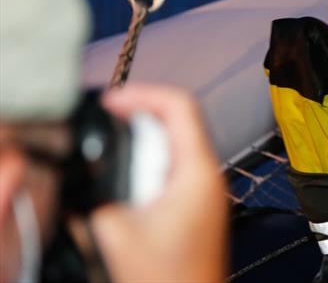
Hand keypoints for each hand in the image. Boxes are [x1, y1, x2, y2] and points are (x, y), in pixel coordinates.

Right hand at [88, 84, 227, 281]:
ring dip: (145, 137)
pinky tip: (129, 174)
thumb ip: (95, 194)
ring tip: (113, 142)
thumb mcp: (115, 233)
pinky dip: (152, 159)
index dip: (143, 94)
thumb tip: (86, 168)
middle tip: (107, 118)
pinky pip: (179, 164)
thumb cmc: (167, 280)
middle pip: (180, 119)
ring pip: (180, 140)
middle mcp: (210, 174)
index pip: (180, 105)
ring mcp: (209, 188)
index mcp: (197, 171)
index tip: (112, 102)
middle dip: (140, 113)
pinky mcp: (202, 202)